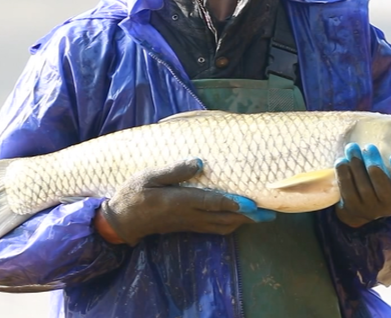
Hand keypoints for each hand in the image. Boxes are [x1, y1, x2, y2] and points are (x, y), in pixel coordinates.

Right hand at [97, 158, 274, 245]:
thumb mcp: (149, 177)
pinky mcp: (187, 227)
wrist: (121, 222)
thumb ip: (174, 170)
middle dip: (248, 217)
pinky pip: (213, 229)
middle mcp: (189, 215)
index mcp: (180, 200)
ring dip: (242, 222)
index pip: (213, 202)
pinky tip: (237, 220)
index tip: (253, 204)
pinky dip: (229, 225)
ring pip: (221, 226)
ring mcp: (189, 223)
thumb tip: (199, 162)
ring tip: (260, 217)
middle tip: (269, 214)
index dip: (234, 203)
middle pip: (224, 218)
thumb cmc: (133, 194)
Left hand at [334, 143, 390, 227]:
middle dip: (374, 163)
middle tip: (369, 147)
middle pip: (382, 185)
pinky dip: (344, 173)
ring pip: (363, 186)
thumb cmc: (378, 185)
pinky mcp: (352, 207)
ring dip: (356, 164)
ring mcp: (369, 209)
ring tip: (352, 148)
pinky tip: (342, 160)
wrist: (361, 209)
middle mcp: (388, 206)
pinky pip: (347, 189)